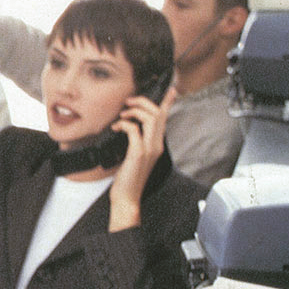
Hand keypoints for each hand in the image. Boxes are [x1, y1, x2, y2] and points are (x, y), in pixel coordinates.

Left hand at [108, 86, 175, 231]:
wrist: (126, 198)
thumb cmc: (128, 178)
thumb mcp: (136, 156)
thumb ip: (138, 141)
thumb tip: (130, 126)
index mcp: (157, 144)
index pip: (165, 119)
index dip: (168, 102)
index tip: (171, 90)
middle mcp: (156, 145)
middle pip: (158, 114)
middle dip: (142, 102)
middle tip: (127, 103)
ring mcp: (149, 150)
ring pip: (150, 118)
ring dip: (134, 112)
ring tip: (122, 115)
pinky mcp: (138, 154)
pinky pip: (134, 130)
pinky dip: (124, 124)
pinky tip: (116, 128)